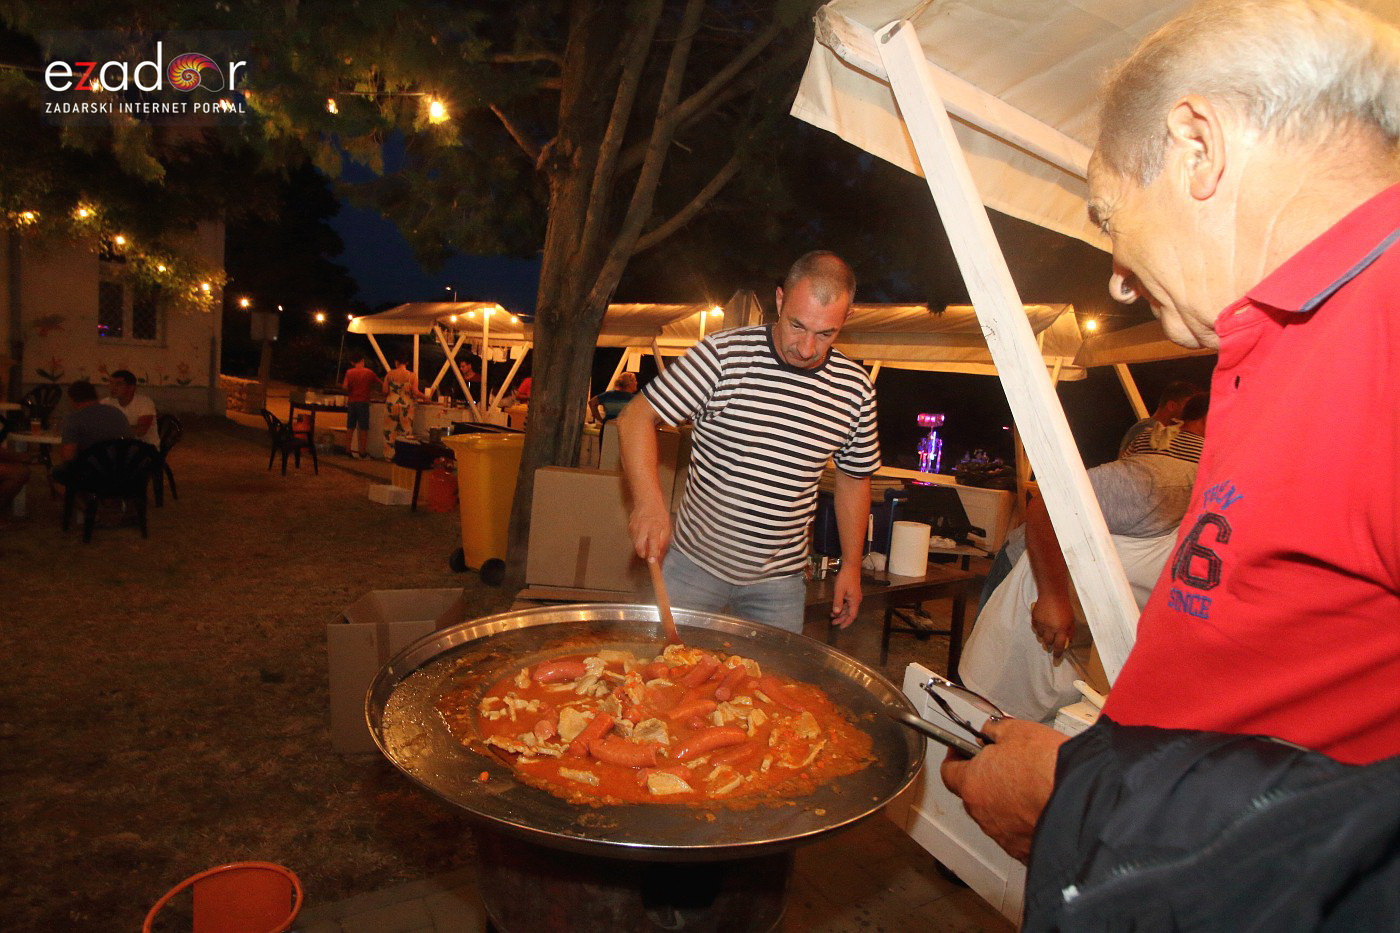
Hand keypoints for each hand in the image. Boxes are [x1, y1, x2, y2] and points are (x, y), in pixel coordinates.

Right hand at [628, 501, 671, 562]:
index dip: (652, 554)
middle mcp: (643, 529)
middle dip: (644, 554)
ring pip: (635, 545)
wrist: (647, 501)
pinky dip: (638, 540)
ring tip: (647, 538)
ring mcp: (634, 528)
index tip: (652, 561)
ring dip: (641, 547)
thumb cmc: (659, 515)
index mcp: (654, 528)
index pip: (652, 543)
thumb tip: (660, 556)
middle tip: (649, 554)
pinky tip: (643, 534)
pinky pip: (633, 540)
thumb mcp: (667, 528)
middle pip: (639, 547)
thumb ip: (663, 542)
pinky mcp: (629, 528)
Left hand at [830, 562, 861, 628]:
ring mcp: (855, 597)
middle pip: (850, 613)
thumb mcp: (839, 591)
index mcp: (855, 601)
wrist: (851, 567)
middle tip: (833, 623)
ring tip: (832, 616)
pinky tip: (835, 607)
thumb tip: (836, 613)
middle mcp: (856, 600)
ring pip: (848, 608)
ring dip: (841, 613)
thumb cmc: (845, 578)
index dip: (846, 622)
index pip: (852, 616)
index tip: (840, 627)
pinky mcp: (852, 593)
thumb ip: (838, 602)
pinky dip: (842, 607)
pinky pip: (847, 603)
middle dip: (842, 619)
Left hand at [940, 718, 1065, 861]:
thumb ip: (995, 730)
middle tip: (1005, 763)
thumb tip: (990, 731)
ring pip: (996, 814)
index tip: (964, 749)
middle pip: (973, 793)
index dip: (956, 757)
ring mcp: (1003, 835)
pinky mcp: (1024, 851)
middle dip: (985, 777)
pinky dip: (1024, 821)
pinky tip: (1041, 806)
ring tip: (1031, 785)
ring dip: (1006, 801)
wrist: (1086, 803)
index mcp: (973, 783)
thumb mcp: (1018, 731)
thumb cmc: (1050, 768)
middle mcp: (982, 814)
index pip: (949, 771)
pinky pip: (1017, 833)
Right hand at [1030, 595, 1075, 658]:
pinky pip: (1035, 628)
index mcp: (1061, 629)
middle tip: (1051, 645)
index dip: (1057, 654)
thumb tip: (1068, 642)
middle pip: (1048, 642)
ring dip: (1044, 637)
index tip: (1056, 658)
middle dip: (1050, 645)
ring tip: (1047, 634)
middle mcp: (1050, 628)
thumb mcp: (1071, 621)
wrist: (1053, 594)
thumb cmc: (1064, 606)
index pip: (1059, 646)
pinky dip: (1038, 630)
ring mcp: (1041, 623)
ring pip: (1040, 636)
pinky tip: (1041, 627)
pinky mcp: (1035, 618)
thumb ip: (1070, 632)